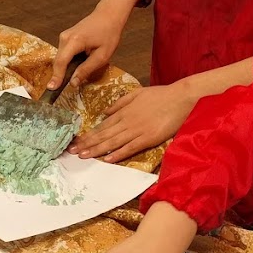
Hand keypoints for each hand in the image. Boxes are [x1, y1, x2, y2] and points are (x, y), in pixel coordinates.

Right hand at [48, 0, 144, 89]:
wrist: (108, 15)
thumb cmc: (108, 34)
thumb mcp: (102, 56)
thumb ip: (86, 69)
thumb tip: (73, 83)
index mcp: (74, 41)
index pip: (61, 62)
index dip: (56, 77)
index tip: (52, 89)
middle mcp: (65, 37)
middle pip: (58, 61)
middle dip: (59, 75)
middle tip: (60, 89)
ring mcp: (64, 36)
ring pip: (60, 58)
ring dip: (64, 68)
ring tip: (73, 77)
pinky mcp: (65, 37)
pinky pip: (63, 53)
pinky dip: (67, 62)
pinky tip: (76, 66)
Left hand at [71, 82, 194, 161]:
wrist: (180, 97)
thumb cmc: (160, 95)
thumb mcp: (136, 93)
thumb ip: (120, 103)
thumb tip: (105, 112)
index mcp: (123, 112)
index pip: (102, 125)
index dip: (88, 134)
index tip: (76, 141)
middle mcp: (127, 121)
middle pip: (103, 134)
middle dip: (87, 144)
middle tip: (72, 152)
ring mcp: (137, 130)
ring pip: (113, 142)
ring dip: (97, 150)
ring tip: (83, 156)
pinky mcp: (148, 138)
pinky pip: (130, 147)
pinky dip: (118, 153)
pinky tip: (107, 159)